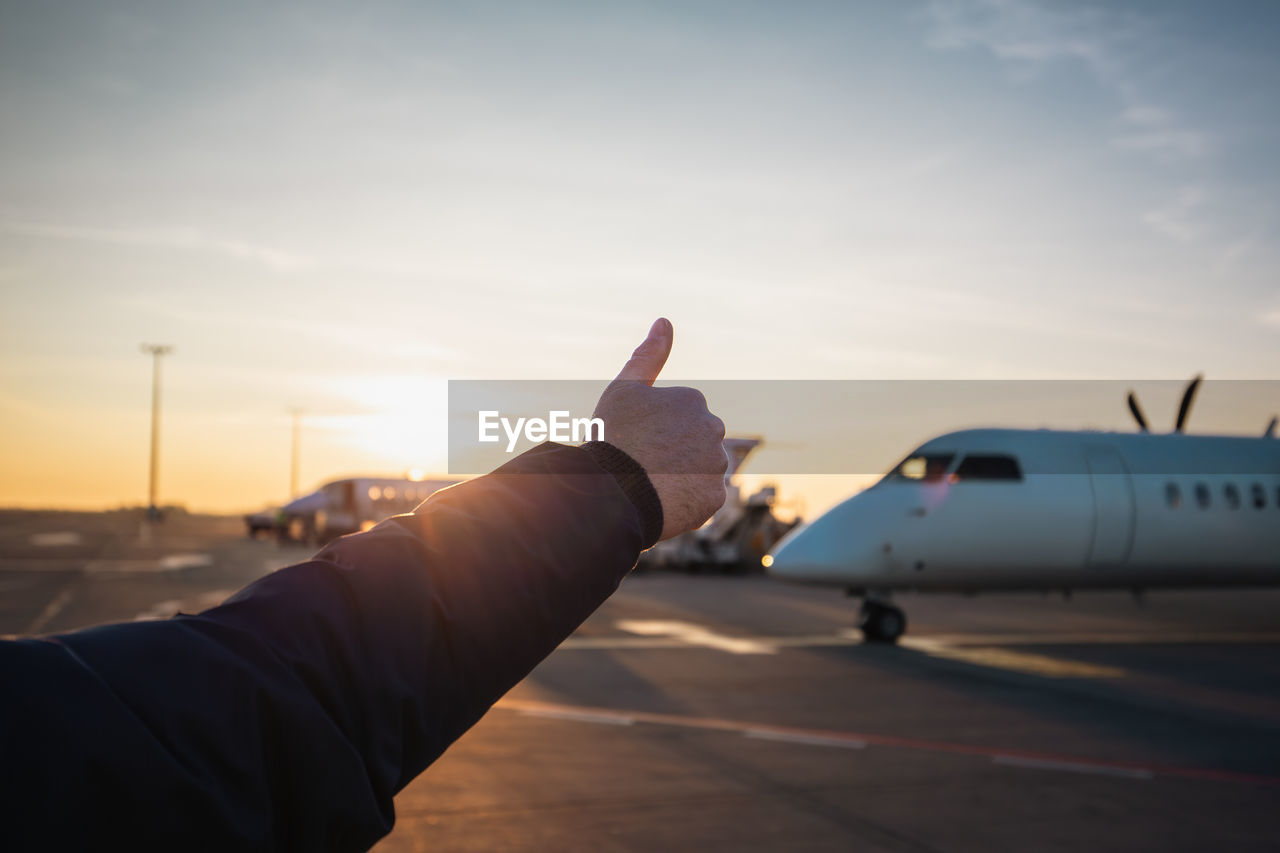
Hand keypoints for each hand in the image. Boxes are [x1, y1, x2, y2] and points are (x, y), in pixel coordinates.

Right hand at [593, 318, 727, 540]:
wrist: (615, 492)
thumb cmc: (615, 437)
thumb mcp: (624, 389)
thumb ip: (648, 356)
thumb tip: (664, 321)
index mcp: (693, 400)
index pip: (676, 418)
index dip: (652, 431)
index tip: (634, 441)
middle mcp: (713, 429)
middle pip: (691, 443)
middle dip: (672, 453)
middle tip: (640, 464)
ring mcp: (716, 465)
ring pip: (698, 471)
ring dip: (680, 477)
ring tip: (648, 485)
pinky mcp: (714, 498)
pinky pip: (701, 498)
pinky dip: (684, 501)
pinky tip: (661, 502)